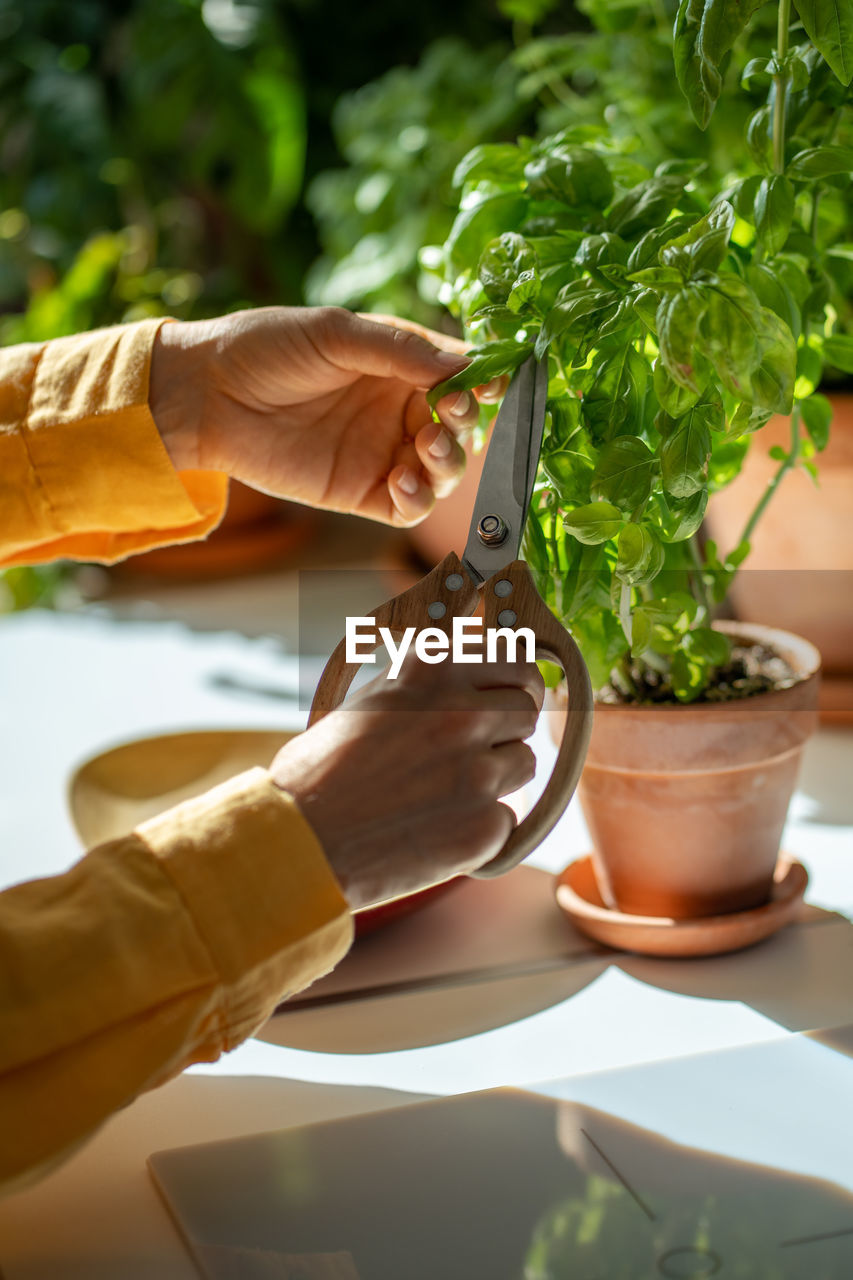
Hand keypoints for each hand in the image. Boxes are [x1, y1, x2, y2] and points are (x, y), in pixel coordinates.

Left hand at [150, 305, 503, 526]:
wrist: (207, 396)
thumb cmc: (266, 348)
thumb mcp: (335, 334)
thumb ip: (399, 350)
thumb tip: (464, 365)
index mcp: (399, 364)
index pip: (458, 376)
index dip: (481, 382)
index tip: (492, 383)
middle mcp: (398, 410)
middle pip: (460, 426)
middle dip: (465, 423)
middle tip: (448, 415)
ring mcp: (382, 453)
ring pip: (442, 469)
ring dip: (448, 462)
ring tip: (427, 448)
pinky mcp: (361, 492)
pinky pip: (407, 506)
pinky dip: (417, 499)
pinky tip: (402, 483)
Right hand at [269, 654, 544, 910]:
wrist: (299, 841)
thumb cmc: (320, 771)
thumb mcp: (371, 699)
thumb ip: (427, 683)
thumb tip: (472, 674)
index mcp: (434, 670)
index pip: (515, 660)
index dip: (513, 682)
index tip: (506, 695)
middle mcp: (463, 713)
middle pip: (527, 708)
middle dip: (507, 728)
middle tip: (475, 749)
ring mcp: (479, 770)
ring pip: (524, 762)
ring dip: (498, 776)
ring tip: (444, 792)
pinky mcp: (486, 826)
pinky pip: (508, 817)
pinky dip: (481, 826)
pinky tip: (436, 828)